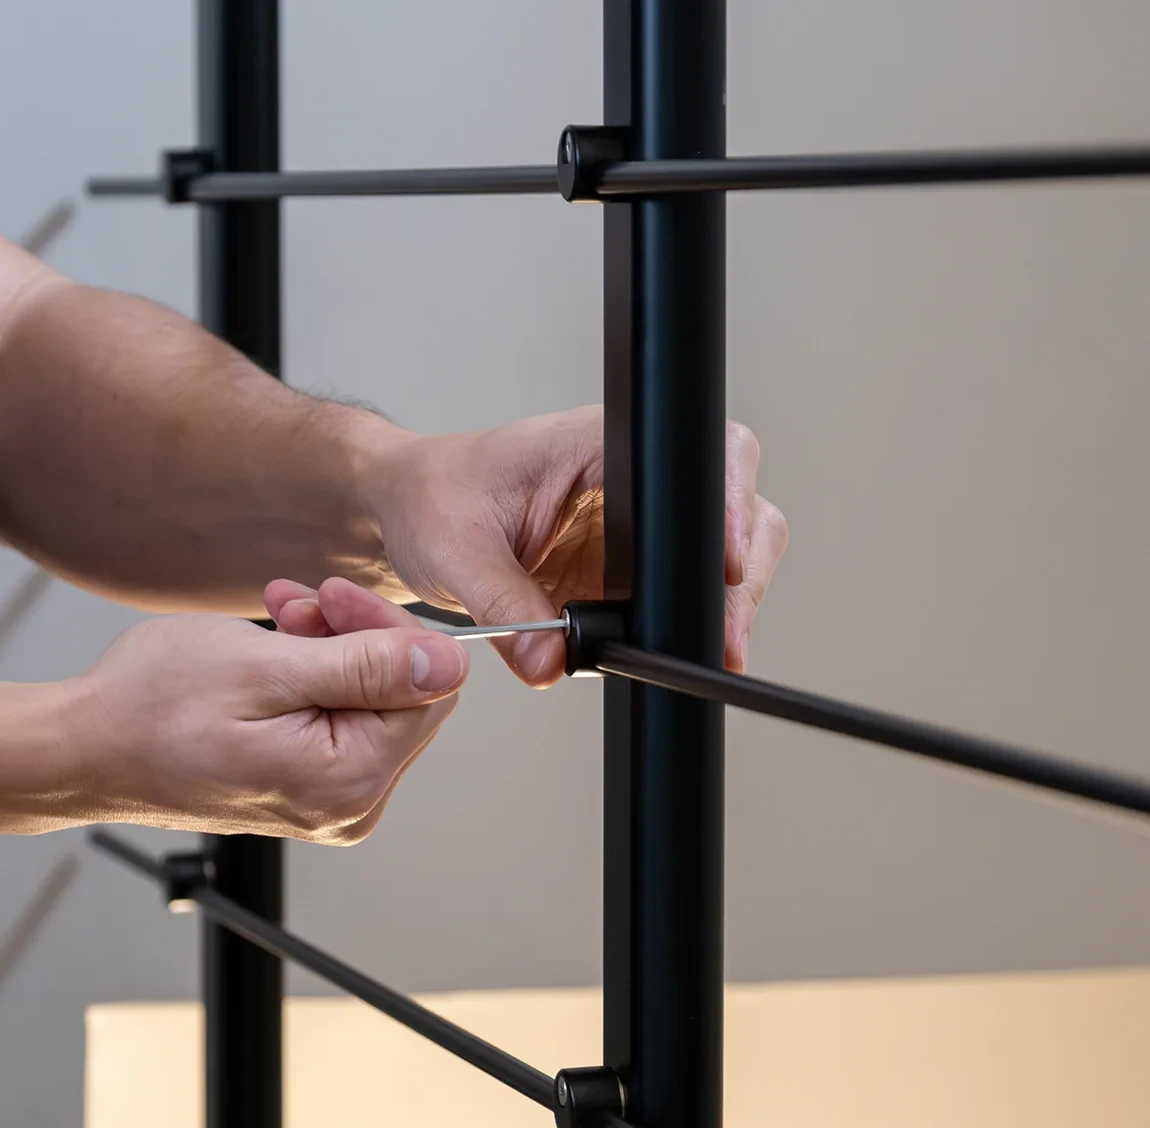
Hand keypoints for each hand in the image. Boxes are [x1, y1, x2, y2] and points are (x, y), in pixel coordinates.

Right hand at [70, 597, 466, 844]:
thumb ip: (367, 669)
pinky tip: (272, 653)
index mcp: (349, 781)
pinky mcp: (305, 791)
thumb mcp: (267, 668)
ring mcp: (327, 803)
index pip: (429, 689)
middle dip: (356, 637)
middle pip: (404, 698)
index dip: (388, 631)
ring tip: (275, 622)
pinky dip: (311, 676)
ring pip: (370, 703)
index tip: (331, 599)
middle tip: (295, 605)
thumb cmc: (150, 709)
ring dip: (329, 648)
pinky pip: (338, 721)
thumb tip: (449, 664)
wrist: (84, 749)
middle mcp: (348, 805)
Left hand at [362, 405, 785, 685]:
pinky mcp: (627, 571)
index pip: (691, 455)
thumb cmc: (430, 498)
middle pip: (735, 505)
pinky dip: (685, 625)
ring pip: (719, 555)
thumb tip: (550, 661)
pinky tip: (671, 650)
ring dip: (722, 603)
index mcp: (597, 444)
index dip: (727, 505)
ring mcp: (637, 527)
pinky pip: (678, 597)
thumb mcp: (454, 550)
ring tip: (708, 649)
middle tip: (726, 635)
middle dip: (741, 572)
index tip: (725, 564)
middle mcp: (632, 479)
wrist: (408, 513)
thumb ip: (502, 604)